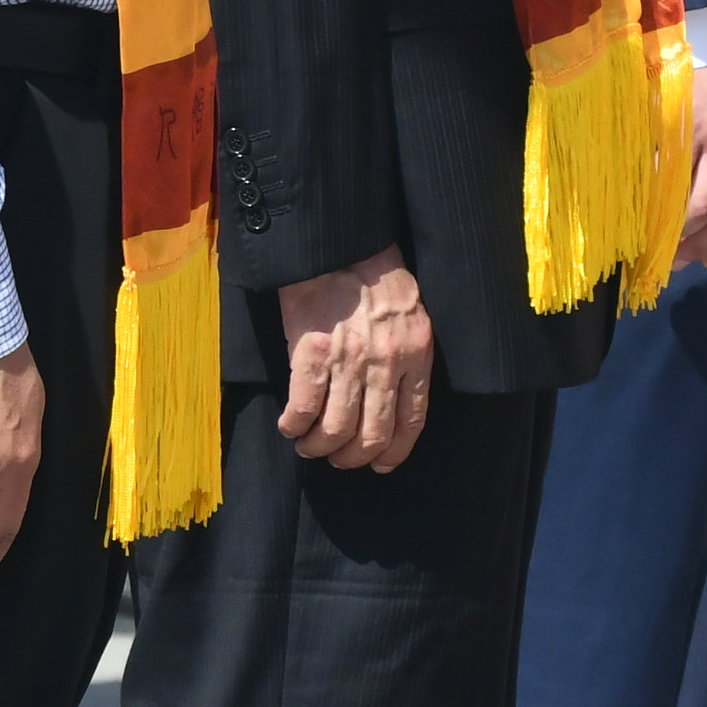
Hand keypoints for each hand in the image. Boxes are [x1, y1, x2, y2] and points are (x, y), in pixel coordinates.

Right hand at [272, 249, 434, 474]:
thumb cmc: (372, 273)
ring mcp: (350, 359)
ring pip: (336, 430)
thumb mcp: (408, 314)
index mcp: (416, 353)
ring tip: (309, 445)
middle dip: (352, 457)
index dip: (394, 452)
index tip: (380, 465)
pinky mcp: (312, 351)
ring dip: (319, 447)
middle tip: (337, 458)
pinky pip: (303, 408)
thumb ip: (405, 355)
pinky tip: (290, 426)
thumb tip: (388, 399)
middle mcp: (387, 362)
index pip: (412, 421)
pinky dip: (294, 426)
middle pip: (372, 435)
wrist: (338, 241)